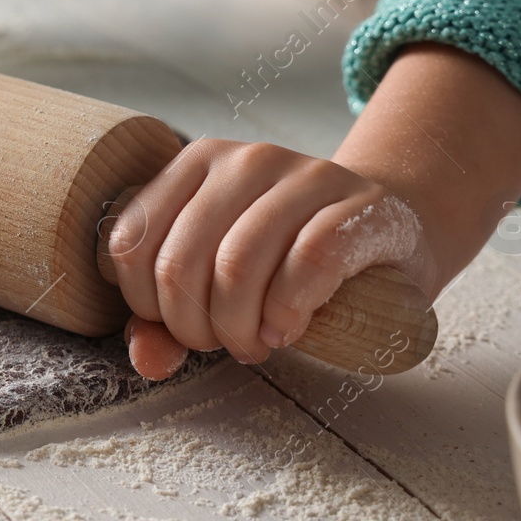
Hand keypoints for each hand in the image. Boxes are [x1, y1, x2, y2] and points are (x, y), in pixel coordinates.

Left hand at [109, 139, 433, 379]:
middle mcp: (245, 160)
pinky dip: (288, 310)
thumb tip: (148, 359)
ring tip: (258, 342)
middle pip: (180, 261)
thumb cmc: (290, 259)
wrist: (389, 230)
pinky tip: (288, 328)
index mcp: (196, 163)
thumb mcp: (219, 282)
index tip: (180, 326)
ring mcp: (304, 176)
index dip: (146, 304)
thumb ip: (169, 322)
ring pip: (237, 264)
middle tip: (227, 343)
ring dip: (240, 327)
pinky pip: (307, 262)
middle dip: (195, 326)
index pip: (131, 242)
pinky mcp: (358, 206)